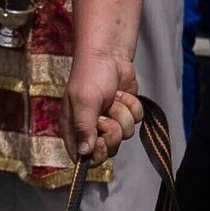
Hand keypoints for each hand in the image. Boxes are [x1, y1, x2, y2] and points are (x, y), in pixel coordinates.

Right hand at [66, 40, 139, 163]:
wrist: (110, 53)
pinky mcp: (125, 111)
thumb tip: (83, 154)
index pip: (83, 157)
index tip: (100, 140)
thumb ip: (84, 128)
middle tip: (106, 113)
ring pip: (125, 135)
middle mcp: (90, 127)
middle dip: (112, 131)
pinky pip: (136, 121)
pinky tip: (121, 93)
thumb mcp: (84, 102)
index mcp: (73, 128)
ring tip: (112, 98)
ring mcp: (110, 120)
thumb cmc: (91, 74)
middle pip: (108, 149)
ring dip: (122, 113)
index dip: (95, 153)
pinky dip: (132, 106)